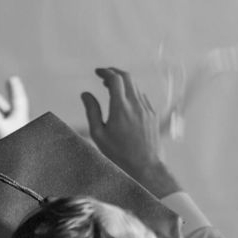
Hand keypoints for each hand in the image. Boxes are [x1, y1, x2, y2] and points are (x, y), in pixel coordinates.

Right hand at [82, 68, 180, 198]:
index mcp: (120, 108)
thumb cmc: (119, 153)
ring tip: (110, 87)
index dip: (105, 72)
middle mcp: (136, 105)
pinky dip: (131, 92)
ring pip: (135, 86)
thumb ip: (92, 111)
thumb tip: (86, 94)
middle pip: (127, 77)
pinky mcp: (152, 114)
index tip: (97, 72)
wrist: (144, 165)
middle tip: (103, 75)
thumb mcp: (98, 134)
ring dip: (123, 82)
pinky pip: (142, 96)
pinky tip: (123, 100)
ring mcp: (146, 108)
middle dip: (114, 72)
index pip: (115, 79)